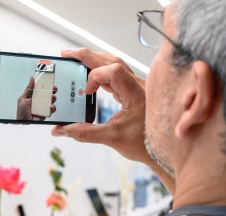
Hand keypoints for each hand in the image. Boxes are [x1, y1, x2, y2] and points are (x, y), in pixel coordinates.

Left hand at [16, 76, 57, 120]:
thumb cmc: (21, 112)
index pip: (40, 88)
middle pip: (47, 93)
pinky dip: (52, 108)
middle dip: (52, 90)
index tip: (49, 81)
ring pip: (51, 100)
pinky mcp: (45, 113)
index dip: (45, 84)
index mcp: (33, 96)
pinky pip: (51, 109)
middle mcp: (39, 100)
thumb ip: (28, 89)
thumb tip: (32, 79)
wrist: (23, 123)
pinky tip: (50, 107)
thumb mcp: (22, 98)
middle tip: (53, 89)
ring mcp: (43, 107)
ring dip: (53, 98)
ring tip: (52, 98)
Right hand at [51, 48, 148, 162]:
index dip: (95, 77)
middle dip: (88, 56)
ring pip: (114, 65)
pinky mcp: (133, 91)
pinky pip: (117, 75)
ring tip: (77, 61)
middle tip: (67, 54)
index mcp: (136, 94)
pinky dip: (102, 73)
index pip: (113, 71)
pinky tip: (92, 78)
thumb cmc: (145, 144)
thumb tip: (62, 130)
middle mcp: (138, 86)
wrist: (163, 150)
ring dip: (95, 61)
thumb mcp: (112, 139)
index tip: (86, 92)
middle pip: (111, 61)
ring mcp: (137, 87)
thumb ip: (85, 133)